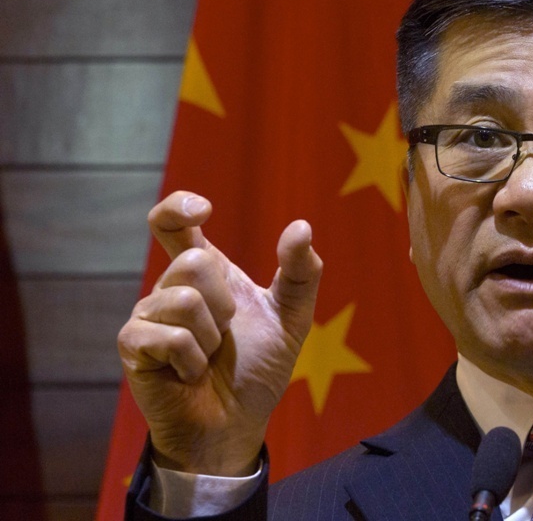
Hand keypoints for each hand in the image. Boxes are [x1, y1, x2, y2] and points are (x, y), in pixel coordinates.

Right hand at [117, 191, 321, 474]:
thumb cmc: (257, 370)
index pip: (171, 223)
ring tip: (208, 358)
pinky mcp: (133, 347)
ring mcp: (147, 316)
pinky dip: (192, 360)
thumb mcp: (291, 319)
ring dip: (211, 337)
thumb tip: (301, 226)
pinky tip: (190, 375)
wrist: (236, 424)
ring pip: (182, 299)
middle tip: (227, 334)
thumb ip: (300, 273)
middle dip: (225, 303)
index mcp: (203, 275)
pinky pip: (166, 335)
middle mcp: (170, 288)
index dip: (178, 206)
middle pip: (193, 263)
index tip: (203, 210)